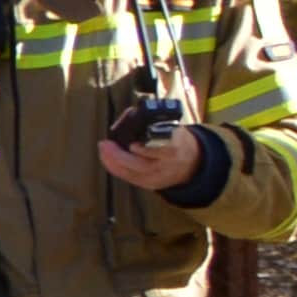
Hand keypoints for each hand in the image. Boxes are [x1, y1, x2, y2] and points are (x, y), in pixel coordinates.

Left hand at [92, 116, 209, 192]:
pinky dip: (116, 168)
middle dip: (120, 156)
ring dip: (113, 162)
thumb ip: (155, 120)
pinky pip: (130, 178)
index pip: (164, 152)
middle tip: (105, 144)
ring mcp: (160, 177)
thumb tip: (130, 112)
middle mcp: (169, 166)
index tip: (133, 145)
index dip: (146, 151)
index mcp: (178, 149)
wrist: (193, 162)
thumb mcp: (175, 127)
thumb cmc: (178, 140)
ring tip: (103, 149)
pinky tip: (107, 159)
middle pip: (143, 165)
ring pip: (134, 174)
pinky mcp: (152, 184)